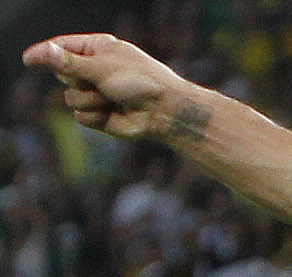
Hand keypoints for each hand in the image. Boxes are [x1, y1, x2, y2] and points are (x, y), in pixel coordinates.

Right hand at [23, 34, 206, 141]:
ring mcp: (96, 92)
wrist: (164, 111)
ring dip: (89, 100)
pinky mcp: (99, 114)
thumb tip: (40, 52)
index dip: (45, 53)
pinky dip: (95, 115)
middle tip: (99, 80)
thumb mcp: (102, 66)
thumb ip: (69, 62)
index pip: (61, 47)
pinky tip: (114, 113)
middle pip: (62, 73)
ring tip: (112, 98)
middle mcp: (94, 70)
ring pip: (69, 98)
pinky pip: (80, 116)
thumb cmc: (140, 82)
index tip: (29, 58)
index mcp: (97, 49)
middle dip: (76, 79)